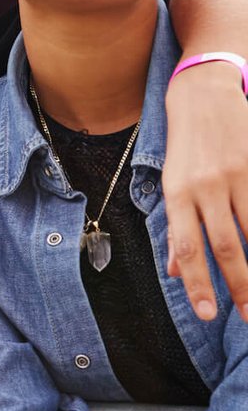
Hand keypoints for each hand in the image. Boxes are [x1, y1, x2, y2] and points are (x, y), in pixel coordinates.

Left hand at [162, 62, 247, 320]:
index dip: (198, 283)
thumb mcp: (170, 183)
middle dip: (239, 286)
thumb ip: (176, 227)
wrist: (203, 91)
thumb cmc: (184, 144)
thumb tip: (175, 271)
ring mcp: (237, 175)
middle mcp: (207, 187)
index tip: (207, 314)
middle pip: (227, 246)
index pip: (188, 248)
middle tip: (247, 318)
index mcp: (178, 194)